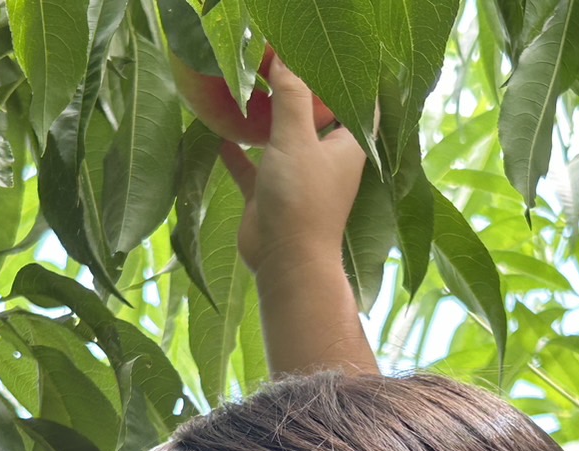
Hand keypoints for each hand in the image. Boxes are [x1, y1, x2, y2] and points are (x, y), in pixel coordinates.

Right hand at [220, 56, 366, 275]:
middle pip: (316, 118)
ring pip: (282, 140)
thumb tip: (285, 59)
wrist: (286, 263)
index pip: (359, 106)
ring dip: (267, 119)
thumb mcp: (297, 140)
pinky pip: (252, 166)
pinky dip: (238, 151)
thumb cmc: (303, 201)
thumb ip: (291, 97)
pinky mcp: (269, 196)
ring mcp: (296, 178)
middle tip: (279, 64)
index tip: (335, 60)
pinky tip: (219, 131)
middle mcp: (325, 160)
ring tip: (249, 86)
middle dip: (301, 93)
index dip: (351, 82)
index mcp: (346, 146)